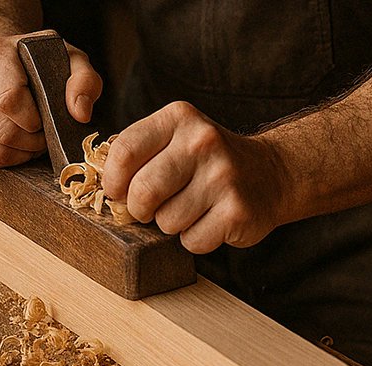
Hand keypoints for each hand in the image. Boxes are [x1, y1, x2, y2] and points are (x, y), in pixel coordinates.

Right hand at [0, 33, 101, 168]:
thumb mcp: (72, 61)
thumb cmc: (42, 64)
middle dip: (30, 142)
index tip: (44, 121)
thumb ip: (84, 82)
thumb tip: (80, 113)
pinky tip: (16, 147)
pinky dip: (4, 160)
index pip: (8, 99)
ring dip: (19, 154)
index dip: (32, 120)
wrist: (9, 62)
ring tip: (32, 142)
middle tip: (43, 137)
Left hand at [103, 101, 293, 253]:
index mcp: (179, 118)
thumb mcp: (176, 139)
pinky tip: (210, 221)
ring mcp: (223, 176)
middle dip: (140, 209)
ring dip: (172, 224)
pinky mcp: (237, 211)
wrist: (271, 174)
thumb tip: (100, 186)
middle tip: (151, 209)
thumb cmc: (209, 162)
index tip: (118, 192)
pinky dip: (196, 239)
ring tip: (191, 209)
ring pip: (167, 221)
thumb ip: (140, 153)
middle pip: (143, 191)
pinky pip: (193, 241)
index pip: (124, 151)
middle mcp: (203, 141)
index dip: (113, 181)